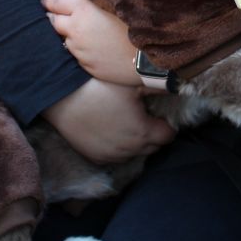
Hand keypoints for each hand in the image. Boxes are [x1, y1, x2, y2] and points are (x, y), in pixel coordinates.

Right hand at [42, 78, 175, 163]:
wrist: (63, 97)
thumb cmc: (100, 87)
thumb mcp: (133, 83)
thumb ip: (160, 86)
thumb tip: (178, 85)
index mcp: (143, 133)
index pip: (168, 136)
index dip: (166, 123)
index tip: (158, 113)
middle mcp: (129, 151)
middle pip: (153, 147)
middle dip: (153, 134)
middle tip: (144, 116)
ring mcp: (111, 157)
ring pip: (134, 154)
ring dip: (135, 142)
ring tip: (126, 122)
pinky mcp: (95, 158)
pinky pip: (114, 156)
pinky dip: (117, 146)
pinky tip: (110, 130)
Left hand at [43, 0, 139, 85]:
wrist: (145, 60)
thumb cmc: (136, 28)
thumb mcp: (115, 7)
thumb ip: (95, 3)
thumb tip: (82, 2)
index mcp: (83, 11)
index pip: (56, 2)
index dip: (49, 0)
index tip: (46, 1)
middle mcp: (75, 30)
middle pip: (52, 21)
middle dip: (52, 17)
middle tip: (56, 14)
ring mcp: (78, 50)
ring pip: (62, 39)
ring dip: (65, 34)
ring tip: (78, 32)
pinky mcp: (84, 65)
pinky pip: (74, 54)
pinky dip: (77, 48)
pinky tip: (90, 47)